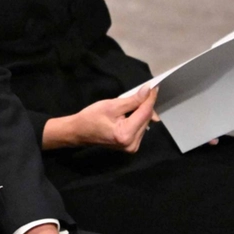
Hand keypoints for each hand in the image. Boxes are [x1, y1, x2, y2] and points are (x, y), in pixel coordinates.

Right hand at [41, 86, 159, 151]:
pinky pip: (140, 128)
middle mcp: (132, 144)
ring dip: (142, 111)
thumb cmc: (91, 117)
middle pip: (146, 118)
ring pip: (145, 123)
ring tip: (134, 102)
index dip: (150, 98)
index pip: (145, 113)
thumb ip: (132, 100)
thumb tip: (148, 90)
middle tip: (143, 91)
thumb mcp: (111, 105)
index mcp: (126, 134)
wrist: (79, 132)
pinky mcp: (131, 146)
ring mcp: (132, 147)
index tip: (154, 86)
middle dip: (146, 104)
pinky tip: (132, 112)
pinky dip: (138, 118)